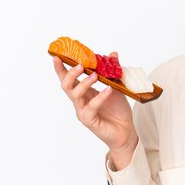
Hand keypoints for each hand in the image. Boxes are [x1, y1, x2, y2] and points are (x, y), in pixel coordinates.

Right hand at [53, 52, 137, 168]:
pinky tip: (108, 90)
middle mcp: (80, 101)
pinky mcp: (90, 121)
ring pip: (75, 96)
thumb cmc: (118, 110)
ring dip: (84, 83)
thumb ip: (113, 71)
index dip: (61, 69)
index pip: (69, 79)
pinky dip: (100, 97)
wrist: (126, 130)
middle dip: (69, 74)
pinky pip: (91, 107)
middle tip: (79, 65)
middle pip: (66, 86)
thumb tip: (113, 54)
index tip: (58, 56)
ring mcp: (83, 111)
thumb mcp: (118, 87)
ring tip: (95, 75)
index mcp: (84, 92)